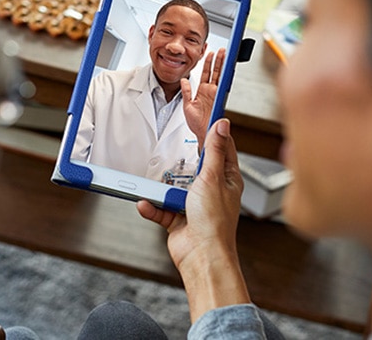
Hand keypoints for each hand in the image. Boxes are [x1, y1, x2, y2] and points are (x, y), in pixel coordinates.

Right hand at [137, 119, 248, 321]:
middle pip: (193, 165)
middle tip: (169, 141)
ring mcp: (193, 205)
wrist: (201, 257)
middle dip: (180, 159)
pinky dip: (152, 207)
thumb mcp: (211, 178)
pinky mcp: (178, 218)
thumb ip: (213, 151)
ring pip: (172, 187)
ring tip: (154, 187)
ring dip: (161, 189)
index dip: (211, 129)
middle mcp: (211, 190)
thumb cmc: (214, 223)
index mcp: (226, 178)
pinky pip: (160, 207)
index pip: (220, 147)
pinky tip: (145, 204)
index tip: (200, 112)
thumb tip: (222, 125)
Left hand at [182, 48, 225, 147]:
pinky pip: (222, 85)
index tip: (211, 53)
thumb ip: (186, 92)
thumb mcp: (186, 105)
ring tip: (225, 53)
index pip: (206, 73)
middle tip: (222, 49)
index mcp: (203, 91)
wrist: (202, 133)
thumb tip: (183, 80)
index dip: (208, 63)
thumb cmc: (196, 123)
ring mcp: (216, 94)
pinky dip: (225, 76)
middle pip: (216, 72)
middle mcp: (211, 91)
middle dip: (219, 60)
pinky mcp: (219, 98)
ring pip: (220, 76)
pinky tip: (226, 67)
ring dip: (223, 64)